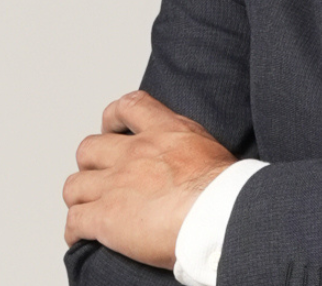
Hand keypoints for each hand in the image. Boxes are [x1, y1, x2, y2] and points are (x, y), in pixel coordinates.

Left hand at [63, 90, 236, 268]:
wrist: (218, 212)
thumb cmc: (224, 187)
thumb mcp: (209, 148)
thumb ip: (186, 147)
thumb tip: (188, 160)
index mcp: (165, 130)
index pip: (129, 106)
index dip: (113, 117)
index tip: (113, 128)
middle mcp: (135, 152)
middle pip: (89, 148)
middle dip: (90, 163)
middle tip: (99, 175)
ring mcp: (116, 183)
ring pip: (74, 185)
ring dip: (80, 198)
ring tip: (88, 208)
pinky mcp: (105, 217)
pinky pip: (75, 221)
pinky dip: (75, 231)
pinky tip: (83, 237)